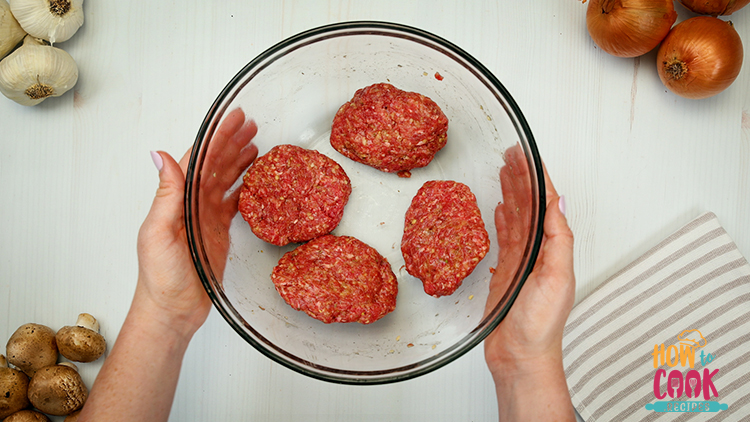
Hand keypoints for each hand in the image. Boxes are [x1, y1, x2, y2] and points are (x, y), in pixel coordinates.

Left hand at [136, 108, 258, 336]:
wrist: (172, 311)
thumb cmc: (160, 277)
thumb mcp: (158, 233)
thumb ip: (165, 194)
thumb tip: (159, 155)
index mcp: (177, 199)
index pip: (198, 159)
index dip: (216, 137)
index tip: (232, 119)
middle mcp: (191, 204)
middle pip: (214, 165)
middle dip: (232, 142)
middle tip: (250, 124)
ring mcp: (205, 218)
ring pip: (225, 180)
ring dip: (239, 161)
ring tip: (256, 144)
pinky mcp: (217, 233)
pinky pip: (233, 204)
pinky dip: (244, 189)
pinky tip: (254, 179)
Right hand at [484, 145, 574, 420]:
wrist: (520, 356)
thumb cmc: (540, 324)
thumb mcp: (556, 277)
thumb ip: (558, 239)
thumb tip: (559, 203)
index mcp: (554, 249)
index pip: (547, 205)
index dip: (539, 178)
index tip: (529, 156)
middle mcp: (539, 252)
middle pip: (530, 206)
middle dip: (522, 179)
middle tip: (512, 154)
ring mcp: (522, 261)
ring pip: (516, 218)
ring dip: (512, 193)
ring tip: (504, 171)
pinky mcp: (506, 272)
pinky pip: (504, 237)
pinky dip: (502, 219)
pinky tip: (499, 207)